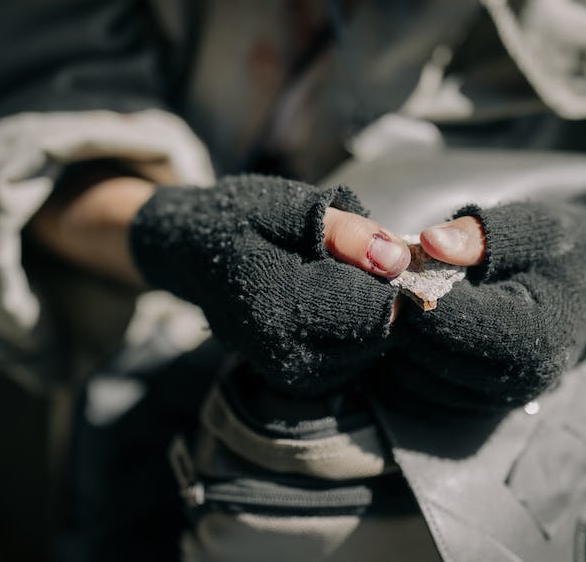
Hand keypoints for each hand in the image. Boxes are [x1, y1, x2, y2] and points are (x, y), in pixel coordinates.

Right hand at [129, 174, 409, 394]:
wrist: (189, 253)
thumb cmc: (240, 219)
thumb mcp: (287, 206)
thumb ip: (344, 231)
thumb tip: (397, 258)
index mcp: (279, 304)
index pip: (372, 304)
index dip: (387, 273)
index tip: (372, 245)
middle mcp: (284, 350)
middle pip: (376, 329)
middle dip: (378, 293)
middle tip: (353, 259)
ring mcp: (289, 372)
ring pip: (369, 346)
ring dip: (366, 312)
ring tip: (334, 278)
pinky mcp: (296, 379)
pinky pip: (352, 358)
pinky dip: (352, 329)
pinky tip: (328, 302)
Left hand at [388, 183, 585, 411]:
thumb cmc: (565, 250)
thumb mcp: (533, 225)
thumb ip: (481, 234)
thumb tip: (429, 241)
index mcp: (533, 338)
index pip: (445, 321)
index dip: (410, 288)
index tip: (393, 257)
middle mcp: (513, 383)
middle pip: (421, 352)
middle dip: (399, 310)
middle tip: (389, 270)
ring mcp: (492, 402)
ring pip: (409, 374)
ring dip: (398, 334)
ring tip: (404, 290)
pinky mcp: (473, 406)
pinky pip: (415, 387)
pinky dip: (404, 354)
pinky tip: (413, 317)